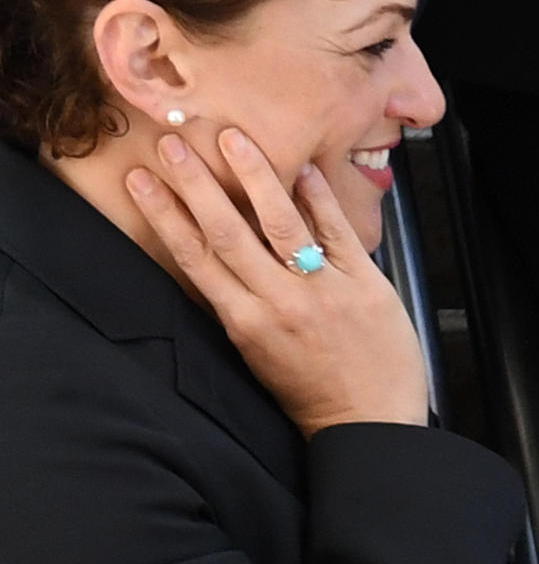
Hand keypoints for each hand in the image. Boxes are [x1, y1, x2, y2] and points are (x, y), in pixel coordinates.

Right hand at [114, 127, 427, 431]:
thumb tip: (216, 259)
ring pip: (280, 223)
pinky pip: (337, 232)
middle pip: (227, 231)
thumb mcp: (259, 352)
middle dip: (196, 184)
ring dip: (254, 176)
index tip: (141, 181)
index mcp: (244, 322)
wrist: (372, 425)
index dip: (164, 216)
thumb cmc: (313, 392)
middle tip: (173, 143)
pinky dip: (318, 197)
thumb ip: (238, 307)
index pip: (195, 257)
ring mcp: (322, 291)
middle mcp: (278, 303)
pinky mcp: (365, 285)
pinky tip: (303, 167)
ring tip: (232, 138)